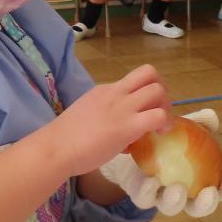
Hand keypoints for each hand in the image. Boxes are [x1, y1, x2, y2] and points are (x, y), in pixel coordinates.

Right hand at [47, 65, 171, 177]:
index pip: (135, 80)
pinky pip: (158, 115)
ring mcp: (122, 108)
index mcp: (105, 90)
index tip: (146, 110)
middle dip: (163, 91)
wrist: (54, 149)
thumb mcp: (89, 117)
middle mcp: (115, 93)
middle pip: (150, 73)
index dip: (147, 93)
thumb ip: (108, 119)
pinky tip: (159, 134)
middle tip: (160, 112)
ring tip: (162, 125)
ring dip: (167, 107)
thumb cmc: (67, 140)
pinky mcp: (127, 126)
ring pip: (158, 90)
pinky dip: (165, 122)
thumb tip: (126, 138)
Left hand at [100, 109, 221, 217]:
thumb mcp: (182, 126)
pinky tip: (151, 180)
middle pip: (196, 208)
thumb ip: (197, 122)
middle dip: (205, 205)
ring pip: (170, 207)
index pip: (217, 191)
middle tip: (209, 194)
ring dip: (175, 201)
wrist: (131, 142)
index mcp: (196, 182)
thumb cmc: (164, 137)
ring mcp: (159, 196)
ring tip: (177, 190)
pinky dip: (148, 191)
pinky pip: (144, 198)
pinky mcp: (138, 194)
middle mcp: (180, 194)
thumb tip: (211, 117)